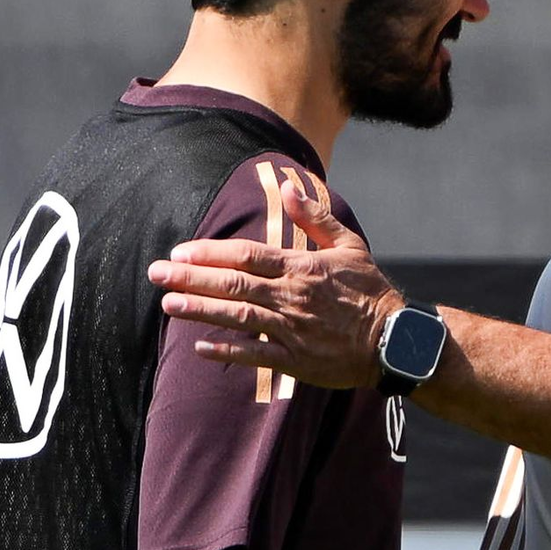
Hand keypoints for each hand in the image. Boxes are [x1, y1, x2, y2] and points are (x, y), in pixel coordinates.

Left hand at [148, 180, 404, 389]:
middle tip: (155, 274)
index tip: (179, 252)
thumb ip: (316, 217)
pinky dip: (228, 350)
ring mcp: (293, 329)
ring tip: (168, 304)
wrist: (394, 338)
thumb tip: (287, 189)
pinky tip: (200, 346)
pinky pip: (256, 355)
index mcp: (302, 266)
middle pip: (234, 284)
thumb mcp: (349, 246)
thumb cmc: (370, 290)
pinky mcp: (297, 360)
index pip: (248, 255)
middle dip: (191, 279)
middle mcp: (292, 296)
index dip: (211, 253)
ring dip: (201, 310)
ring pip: (238, 317)